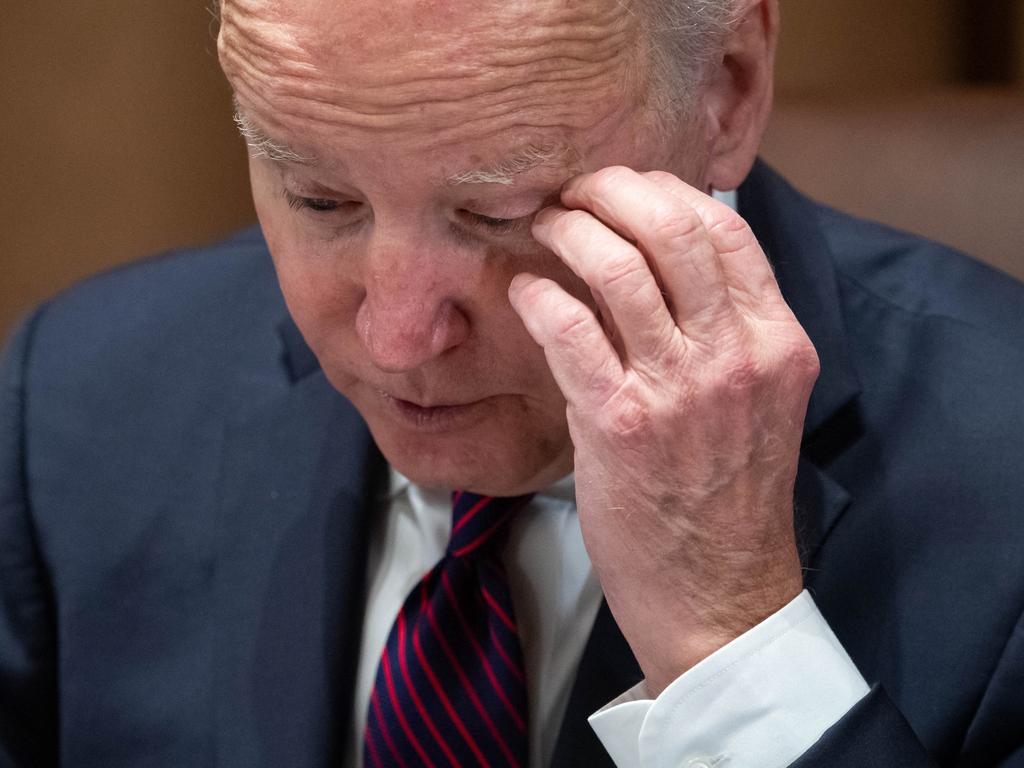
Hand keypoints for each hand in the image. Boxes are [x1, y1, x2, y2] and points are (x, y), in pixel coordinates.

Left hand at [508, 166, 819, 693]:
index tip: (621, 189)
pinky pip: (570, 327)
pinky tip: (526, 291)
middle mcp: (736, 354)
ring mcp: (680, 388)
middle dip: (609, 190)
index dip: (663, 189)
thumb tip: (663, 254)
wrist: (717, 592)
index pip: (724, 226)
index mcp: (777, 340)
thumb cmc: (726, 494)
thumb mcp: (755, 400)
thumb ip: (724, 328)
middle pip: (671, 226)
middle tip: (571, 193)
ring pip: (618, 265)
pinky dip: (539, 294)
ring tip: (543, 229)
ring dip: (568, 231)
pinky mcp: (621, 423)